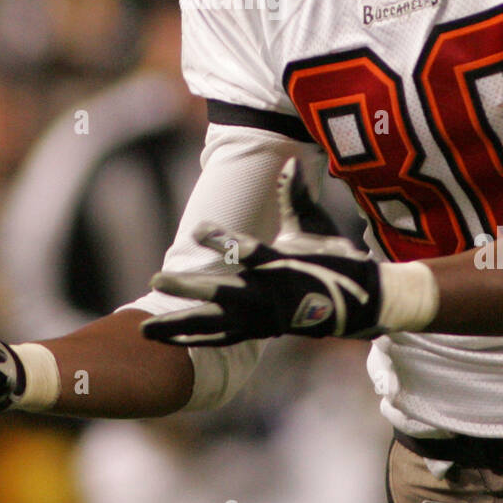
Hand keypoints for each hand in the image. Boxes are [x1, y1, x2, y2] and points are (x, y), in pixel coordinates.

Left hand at [140, 158, 382, 345]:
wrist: (357, 304)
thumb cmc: (333, 260)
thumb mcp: (317, 228)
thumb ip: (297, 197)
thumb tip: (291, 163)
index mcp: (283, 267)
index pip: (249, 253)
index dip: (223, 241)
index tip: (198, 230)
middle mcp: (269, 297)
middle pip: (222, 294)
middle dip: (188, 288)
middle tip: (156, 280)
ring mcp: (262, 319)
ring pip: (215, 325)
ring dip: (179, 326)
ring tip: (144, 328)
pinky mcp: (258, 332)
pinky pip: (221, 339)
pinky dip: (194, 340)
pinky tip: (166, 339)